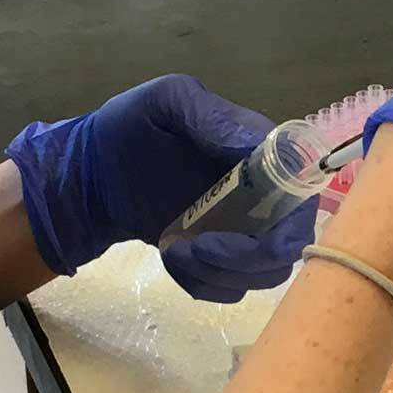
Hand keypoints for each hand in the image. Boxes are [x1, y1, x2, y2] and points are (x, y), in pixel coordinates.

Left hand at [6, 75, 313, 302]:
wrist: (91, 174)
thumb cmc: (128, 128)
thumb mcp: (165, 103)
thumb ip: (211, 117)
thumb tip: (257, 146)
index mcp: (258, 151)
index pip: (301, 189)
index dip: (289, 220)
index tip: (247, 228)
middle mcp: (262, 191)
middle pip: (290, 241)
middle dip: (248, 258)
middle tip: (198, 249)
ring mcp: (242, 228)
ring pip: (265, 273)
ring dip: (222, 273)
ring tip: (176, 253)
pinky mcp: (219, 258)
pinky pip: (231, 289)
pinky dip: (205, 284)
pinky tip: (174, 259)